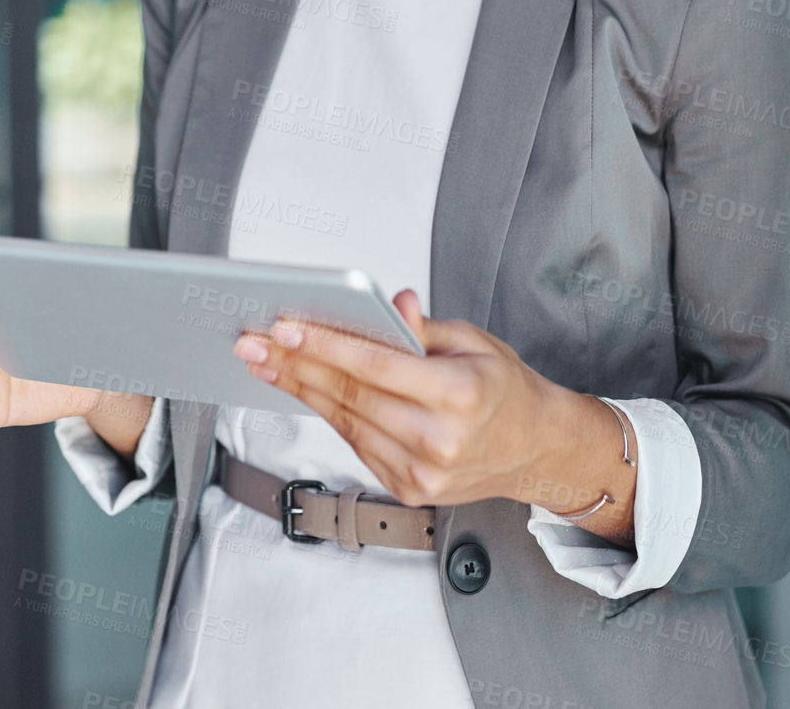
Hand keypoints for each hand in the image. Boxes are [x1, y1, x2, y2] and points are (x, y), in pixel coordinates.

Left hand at [231, 289, 572, 508]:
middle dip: (294, 364)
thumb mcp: (475, 343)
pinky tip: (301, 389)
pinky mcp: (407, 487)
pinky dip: (327, 413)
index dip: (325, 345)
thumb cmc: (505, 391)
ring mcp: (421, 471)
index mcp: (458, 395)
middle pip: (350, 394)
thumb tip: (392, 303)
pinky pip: (356, 443)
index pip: (376, 365)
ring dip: (299, 388)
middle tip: (253, 342)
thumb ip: (424, 327)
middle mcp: (438, 440)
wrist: (536, 451)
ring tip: (264, 361)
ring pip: (344, 421)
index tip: (285, 328)